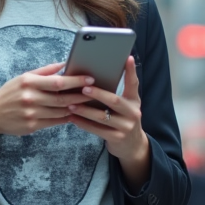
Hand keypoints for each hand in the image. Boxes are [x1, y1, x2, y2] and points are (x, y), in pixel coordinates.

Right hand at [0, 62, 94, 149]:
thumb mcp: (23, 78)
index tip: (90, 79)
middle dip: (81, 95)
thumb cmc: (10, 93)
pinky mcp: (32, 126)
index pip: (58, 82)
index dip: (76, 81)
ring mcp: (31, 114)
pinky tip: (75, 113)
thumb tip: (64, 65)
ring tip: (89, 103)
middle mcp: (30, 98)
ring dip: (76, 108)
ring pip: (60, 111)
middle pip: (62, 98)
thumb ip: (44, 71)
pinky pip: (55, 122)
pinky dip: (66, 118)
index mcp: (28, 82)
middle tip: (95, 93)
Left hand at [66, 57, 150, 185]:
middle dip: (98, 93)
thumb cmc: (123, 119)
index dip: (131, 71)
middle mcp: (133, 113)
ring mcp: (125, 127)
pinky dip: (83, 123)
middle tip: (83, 87)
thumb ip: (116, 93)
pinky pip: (97, 130)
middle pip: (114, 100)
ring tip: (71, 103)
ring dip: (85, 110)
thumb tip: (94, 78)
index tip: (127, 58)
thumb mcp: (126, 106)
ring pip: (102, 117)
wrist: (132, 146)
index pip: (134, 83)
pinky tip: (73, 118)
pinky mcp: (116, 138)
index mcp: (134, 101)